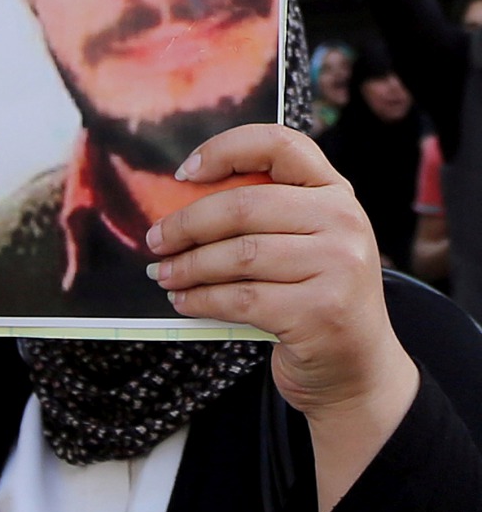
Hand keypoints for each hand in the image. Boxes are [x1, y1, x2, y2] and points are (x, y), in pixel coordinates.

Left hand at [146, 124, 417, 511]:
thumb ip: (262, 213)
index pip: (280, 144)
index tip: (184, 173)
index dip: (225, 149)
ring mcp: (339, 267)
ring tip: (163, 273)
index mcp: (335, 192)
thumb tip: (178, 200)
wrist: (358, 367)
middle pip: (245, 206)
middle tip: (155, 239)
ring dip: (188, 265)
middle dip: (187, 223)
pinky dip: (202, 299)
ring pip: (239, 255)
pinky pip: (242, 298)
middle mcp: (345, 222)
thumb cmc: (312, 294)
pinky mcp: (322, 313)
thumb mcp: (302, 241)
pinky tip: (184, 300)